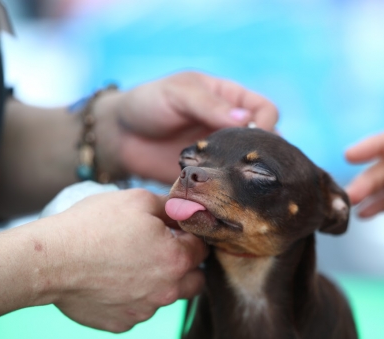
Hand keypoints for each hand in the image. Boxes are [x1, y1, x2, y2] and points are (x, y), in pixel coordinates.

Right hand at [35, 189, 206, 332]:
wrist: (51, 260)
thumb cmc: (94, 225)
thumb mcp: (138, 199)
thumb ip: (171, 207)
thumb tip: (186, 210)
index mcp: (177, 259)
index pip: (202, 249)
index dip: (188, 237)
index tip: (172, 232)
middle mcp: (167, 291)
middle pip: (195, 280)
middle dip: (185, 266)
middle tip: (159, 251)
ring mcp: (144, 312)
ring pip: (165, 297)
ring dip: (157, 283)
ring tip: (128, 264)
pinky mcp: (122, 324)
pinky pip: (137, 311)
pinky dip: (130, 298)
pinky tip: (110, 281)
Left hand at [92, 71, 278, 182]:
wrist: (118, 136)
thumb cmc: (147, 104)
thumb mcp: (179, 95)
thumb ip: (210, 105)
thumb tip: (246, 118)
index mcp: (230, 99)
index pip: (265, 110)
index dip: (265, 123)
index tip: (254, 137)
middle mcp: (231, 128)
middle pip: (265, 141)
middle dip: (264, 154)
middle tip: (253, 167)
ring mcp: (221, 155)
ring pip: (250, 167)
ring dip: (249, 175)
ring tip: (244, 185)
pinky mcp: (209, 179)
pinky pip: (228, 187)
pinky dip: (231, 193)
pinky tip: (227, 198)